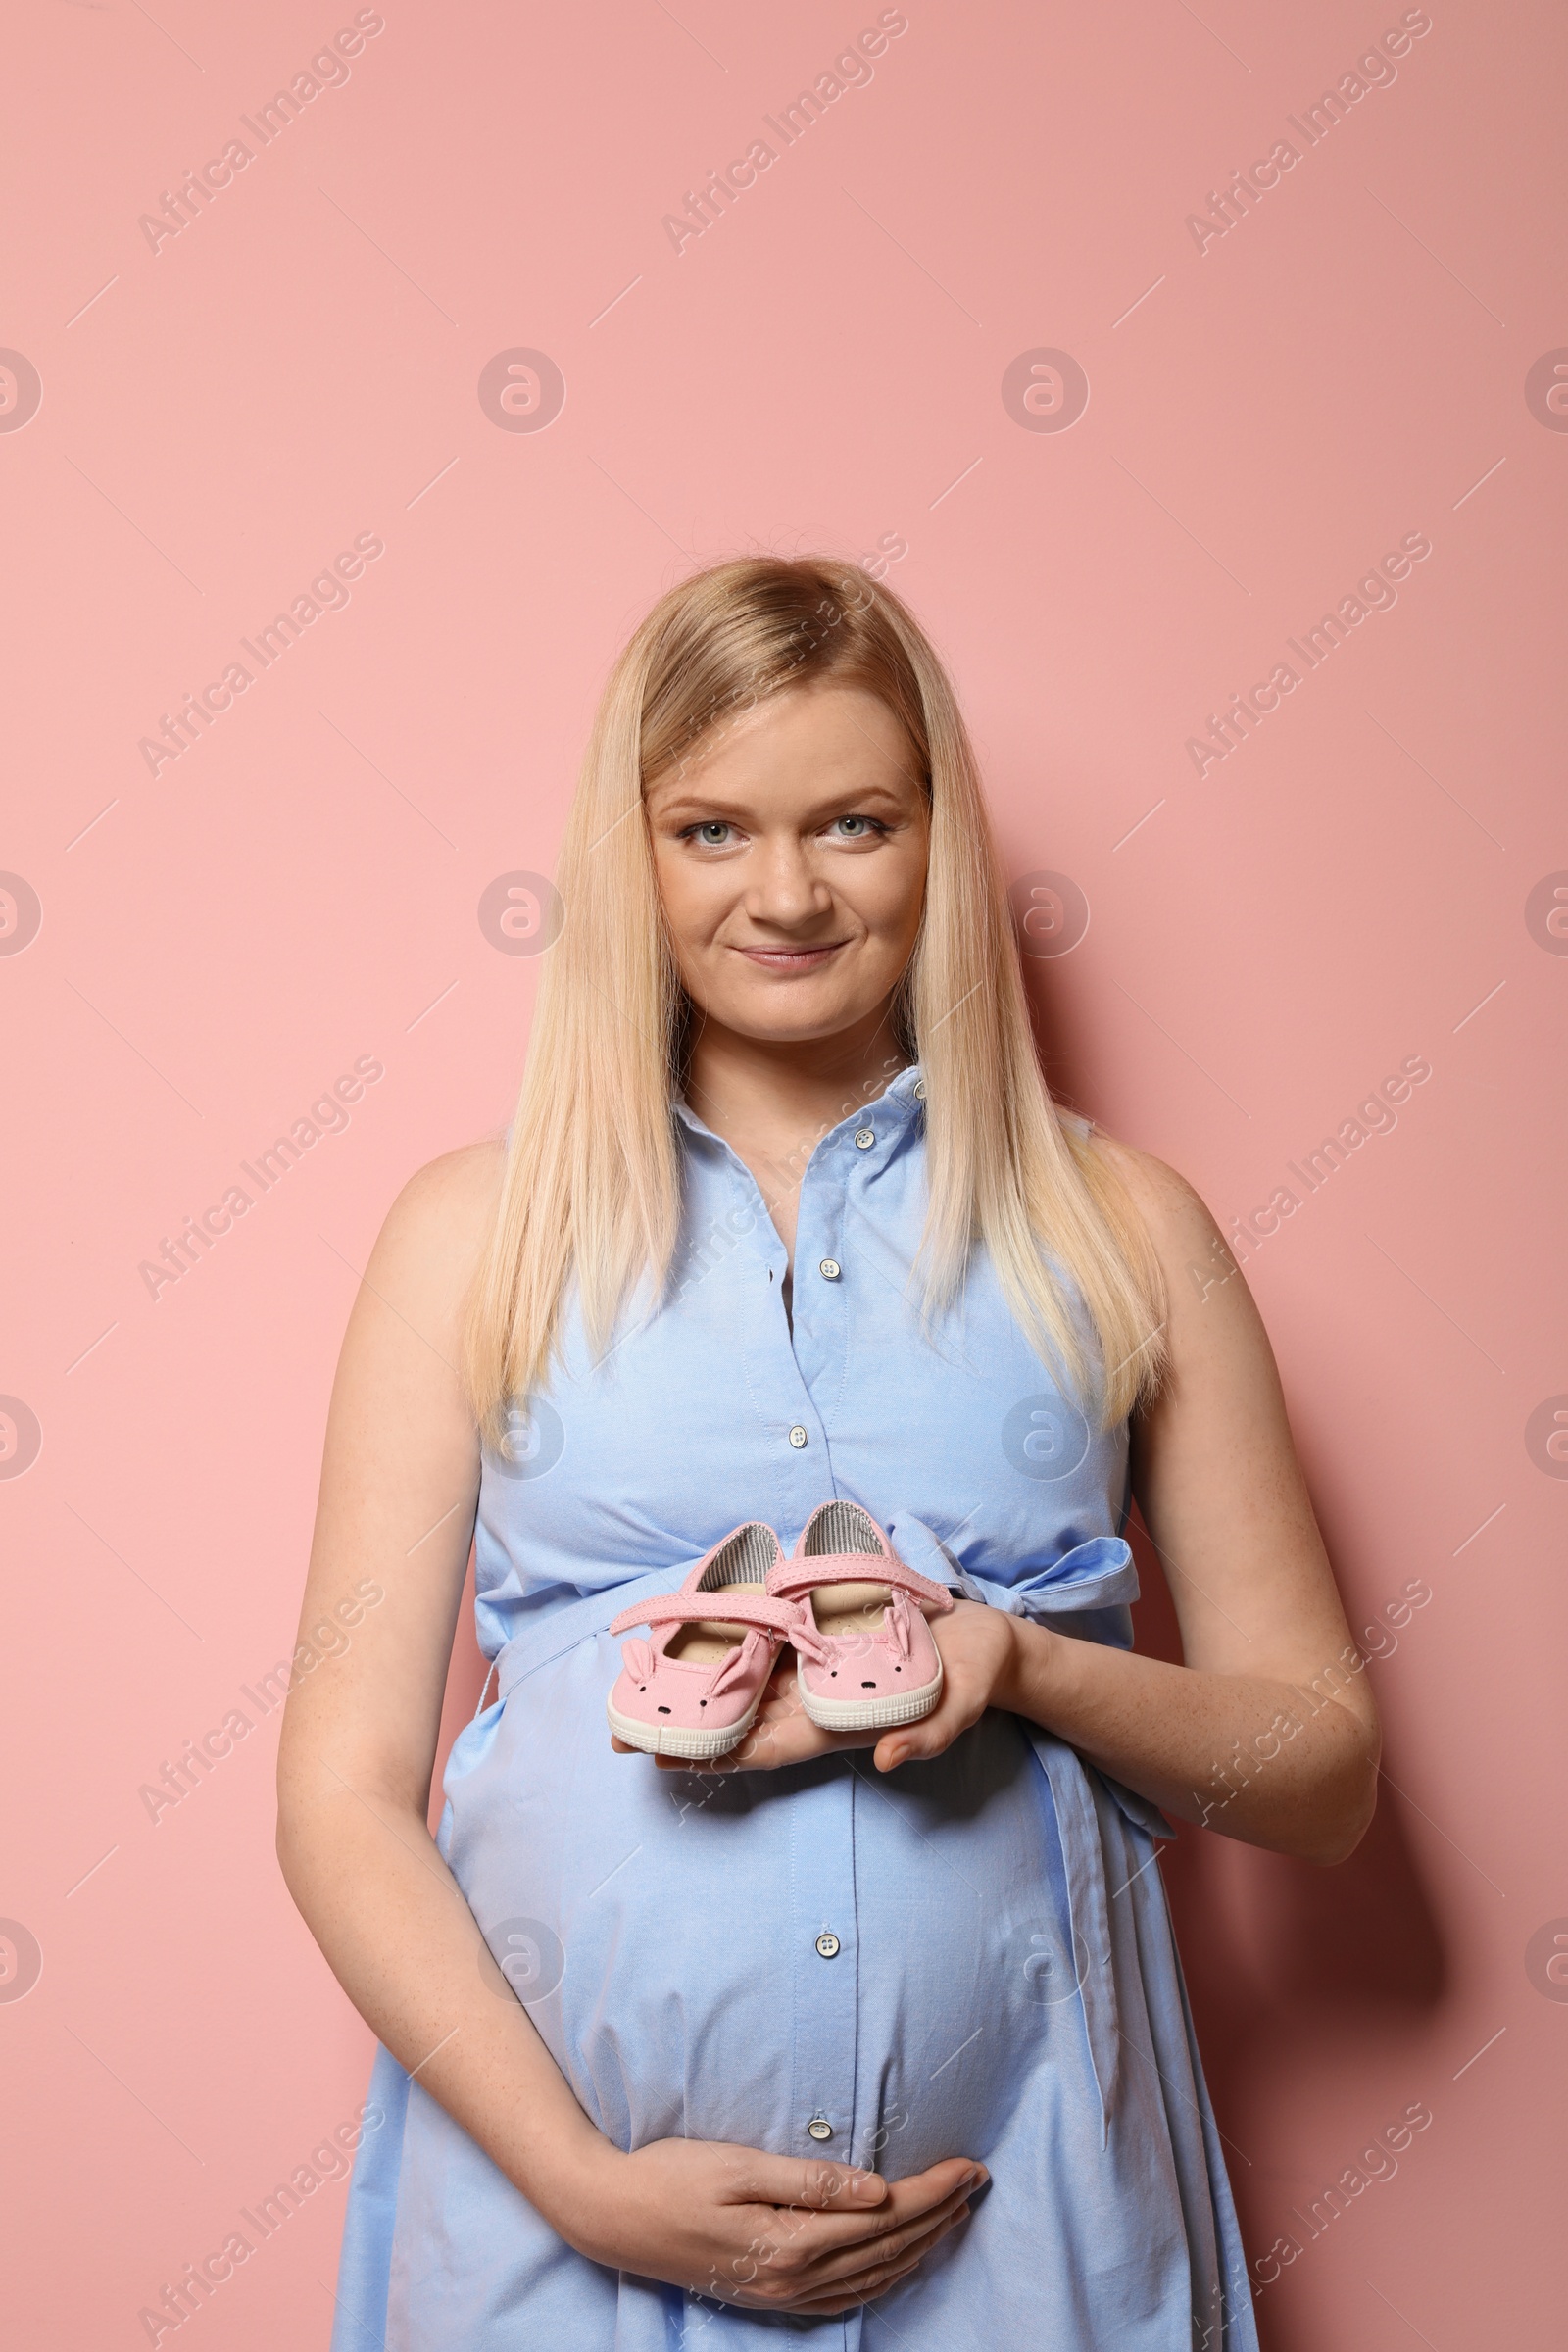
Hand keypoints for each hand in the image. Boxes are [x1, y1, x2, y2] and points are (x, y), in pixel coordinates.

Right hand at [546, 2134, 985, 2314]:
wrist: (613, 2217)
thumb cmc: (671, 2177)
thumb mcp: (737, 2166)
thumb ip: (808, 2181)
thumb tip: (875, 2190)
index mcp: (791, 2243)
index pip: (885, 2219)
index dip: (933, 2193)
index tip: (970, 2166)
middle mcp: (796, 2278)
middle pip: (889, 2249)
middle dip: (940, 2215)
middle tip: (978, 2181)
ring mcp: (785, 2293)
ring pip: (875, 2276)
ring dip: (922, 2245)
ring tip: (955, 2213)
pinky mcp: (774, 2294)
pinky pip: (850, 2292)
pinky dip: (887, 2272)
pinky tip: (901, 2254)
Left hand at [611, 1600, 1029, 1775]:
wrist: (986, 1644)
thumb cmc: (972, 1681)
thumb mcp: (957, 1711)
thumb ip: (923, 1739)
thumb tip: (884, 1762)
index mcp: (834, 1726)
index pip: (762, 1747)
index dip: (711, 1754)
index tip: (659, 1759)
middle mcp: (812, 1700)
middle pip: (737, 1717)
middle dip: (684, 1724)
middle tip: (619, 1727)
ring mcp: (813, 1669)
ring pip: (743, 1679)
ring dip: (695, 1682)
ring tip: (638, 1682)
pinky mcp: (821, 1636)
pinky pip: (765, 1640)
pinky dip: (729, 1639)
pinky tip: (694, 1628)